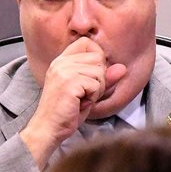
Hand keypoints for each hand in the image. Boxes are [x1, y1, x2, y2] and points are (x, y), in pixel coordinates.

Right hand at [19, 37, 126, 168]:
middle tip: (85, 93)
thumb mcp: (87, 92)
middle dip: (99, 77)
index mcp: (61, 61)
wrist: (48, 128)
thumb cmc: (66, 112)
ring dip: (97, 89)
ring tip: (82, 99)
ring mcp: (64, 71)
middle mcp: (61, 63)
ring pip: (99, 71)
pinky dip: (93, 97)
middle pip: (97, 57)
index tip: (91, 75)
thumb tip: (122, 68)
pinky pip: (96, 84)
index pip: (86, 42)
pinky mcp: (69, 82)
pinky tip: (80, 103)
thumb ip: (104, 78)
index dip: (97, 56)